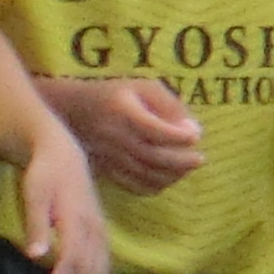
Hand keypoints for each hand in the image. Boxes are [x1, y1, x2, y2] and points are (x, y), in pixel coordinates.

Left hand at [12, 124, 110, 273]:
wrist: (65, 156)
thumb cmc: (44, 175)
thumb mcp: (34, 195)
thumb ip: (36, 225)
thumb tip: (35, 256)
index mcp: (77, 220)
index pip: (72, 263)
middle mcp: (94, 229)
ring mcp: (100, 233)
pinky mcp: (101, 235)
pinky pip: (103, 268)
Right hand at [40, 71, 202, 195]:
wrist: (74, 110)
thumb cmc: (117, 94)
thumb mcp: (144, 87)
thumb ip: (170, 105)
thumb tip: (192, 130)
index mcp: (123, 111)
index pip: (154, 129)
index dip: (178, 136)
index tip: (195, 137)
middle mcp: (114, 136)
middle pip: (152, 156)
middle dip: (181, 161)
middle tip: (199, 159)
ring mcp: (109, 156)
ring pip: (146, 175)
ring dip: (172, 175)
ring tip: (185, 168)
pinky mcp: (108, 170)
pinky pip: (135, 186)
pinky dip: (156, 186)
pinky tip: (167, 177)